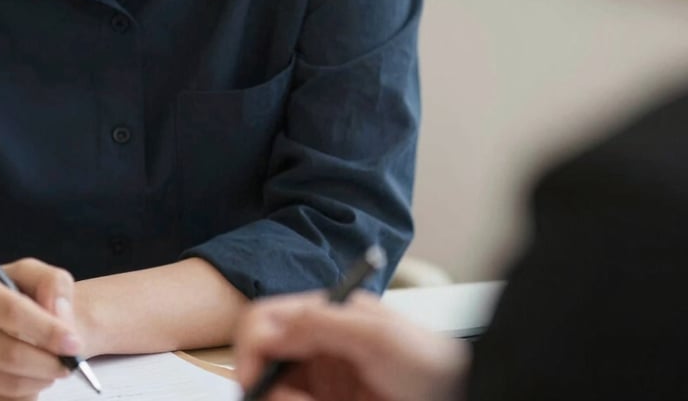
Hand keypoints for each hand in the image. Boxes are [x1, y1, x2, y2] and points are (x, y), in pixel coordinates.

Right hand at [0, 258, 83, 400]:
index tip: (74, 343)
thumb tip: (62, 321)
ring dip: (38, 380)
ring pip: (3, 383)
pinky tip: (30, 379)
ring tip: (51, 368)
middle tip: (69, 363)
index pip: (11, 311)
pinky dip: (22, 395)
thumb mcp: (26, 274)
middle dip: (48, 362)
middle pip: (8, 353)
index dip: (48, 330)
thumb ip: (52, 283)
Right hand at [234, 291, 470, 400]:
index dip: (250, 345)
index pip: (265, 319)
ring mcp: (319, 376)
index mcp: (323, 313)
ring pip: (274, 388)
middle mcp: (315, 342)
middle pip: (262, 359)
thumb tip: (271, 328)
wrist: (455, 394)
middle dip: (262, 383)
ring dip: (280, 399)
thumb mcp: (376, 336)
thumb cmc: (428, 360)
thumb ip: (323, 324)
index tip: (251, 377)